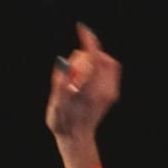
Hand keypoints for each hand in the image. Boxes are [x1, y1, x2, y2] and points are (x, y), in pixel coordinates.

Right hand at [44, 23, 121, 144]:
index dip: (88, 40)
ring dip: (92, 60)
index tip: (81, 28)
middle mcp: (105, 91)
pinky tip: (84, 77)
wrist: (77, 140)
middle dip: (87, 55)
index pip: (94, 58)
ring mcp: (110, 93)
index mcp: (91, 92)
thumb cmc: (63, 123)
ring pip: (108, 63)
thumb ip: (59, 82)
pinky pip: (109, 71)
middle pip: (102, 58)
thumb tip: (63, 61)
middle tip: (71, 67)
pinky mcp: (111, 94)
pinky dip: (98, 67)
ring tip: (76, 75)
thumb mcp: (56, 105)